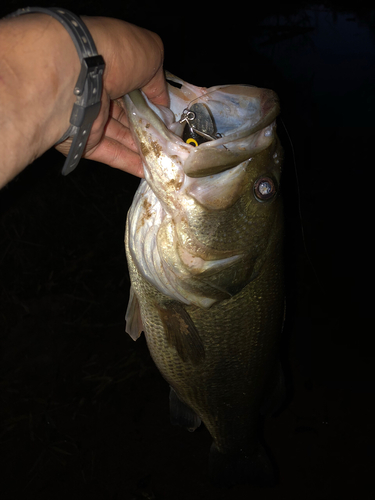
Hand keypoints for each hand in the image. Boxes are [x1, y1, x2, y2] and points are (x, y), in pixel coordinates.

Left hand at [55, 17, 168, 177]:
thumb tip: (163, 104)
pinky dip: (131, 163)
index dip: (153, 102)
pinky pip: (112, 154)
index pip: (135, 87)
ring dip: (145, 148)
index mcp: (111, 65)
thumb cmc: (114, 53)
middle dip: (151, 129)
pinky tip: (150, 170)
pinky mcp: (86, 141)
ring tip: (167, 158)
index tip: (169, 116)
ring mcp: (92, 118)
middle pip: (129, 115)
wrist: (76, 74)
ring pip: (122, 137)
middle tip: (172, 141)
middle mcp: (99, 91)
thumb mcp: (149, 54)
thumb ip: (158, 81)